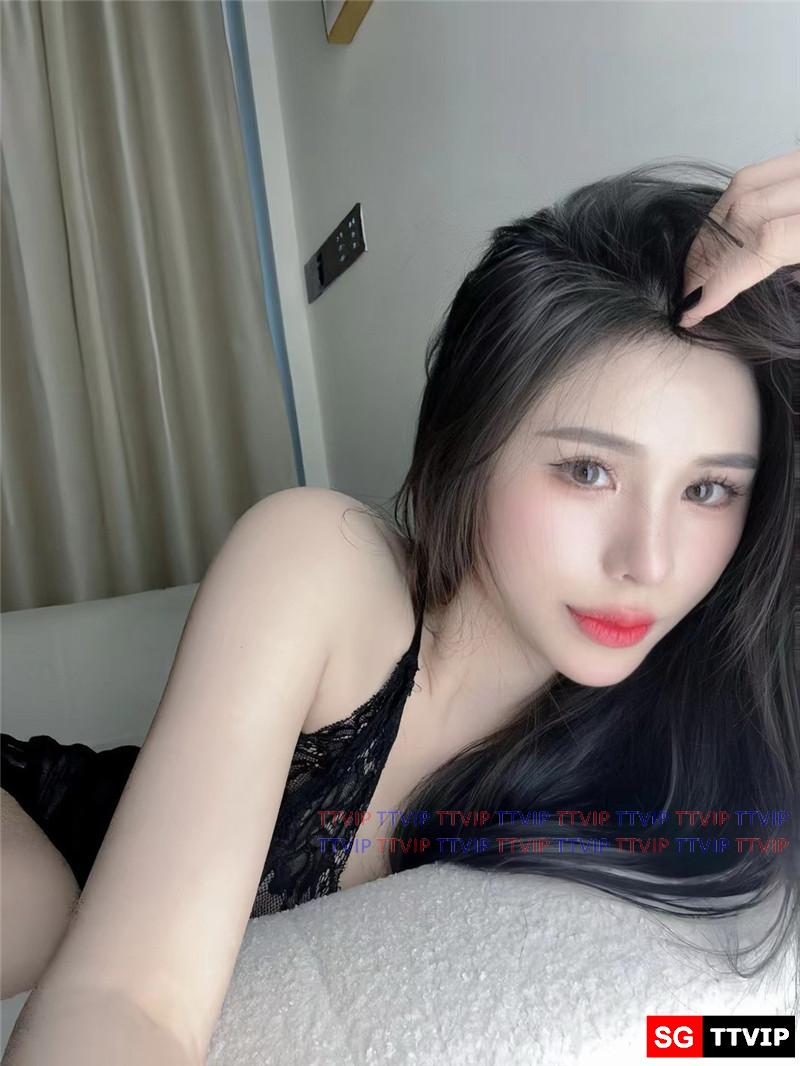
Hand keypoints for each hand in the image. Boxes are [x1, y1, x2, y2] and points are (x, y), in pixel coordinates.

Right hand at [678, 148, 799, 327]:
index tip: (695, 307)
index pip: (764, 241)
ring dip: (711, 228)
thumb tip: (734, 290)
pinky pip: (757, 173)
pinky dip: (731, 204)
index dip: (721, 278)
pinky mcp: (799, 160)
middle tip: (689, 290)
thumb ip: (791, 278)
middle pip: (743, 210)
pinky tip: (722, 233)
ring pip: (743, 185)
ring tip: (699, 266)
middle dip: (707, 255)